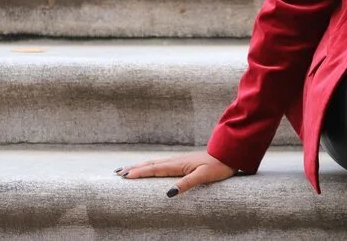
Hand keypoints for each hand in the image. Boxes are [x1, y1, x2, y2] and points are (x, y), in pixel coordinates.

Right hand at [114, 150, 235, 197]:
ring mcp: (179, 161)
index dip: (139, 173)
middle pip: (151, 164)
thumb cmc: (217, 167)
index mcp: (178, 165)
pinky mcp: (183, 162)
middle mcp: (176, 161)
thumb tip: (168, 193)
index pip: (154, 169)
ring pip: (155, 163)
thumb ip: (186, 184)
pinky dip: (151, 165)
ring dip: (140, 166)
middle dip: (134, 168)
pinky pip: (162, 164)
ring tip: (127, 169)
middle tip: (118, 172)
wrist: (228, 155)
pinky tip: (150, 167)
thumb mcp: (203, 177)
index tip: (124, 176)